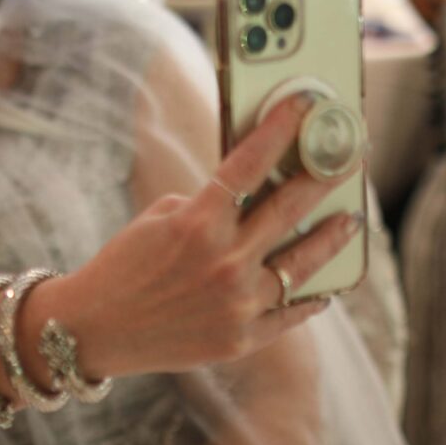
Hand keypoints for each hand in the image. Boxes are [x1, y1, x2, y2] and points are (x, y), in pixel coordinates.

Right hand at [37, 93, 358, 381]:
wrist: (95, 329)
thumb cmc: (124, 265)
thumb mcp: (160, 218)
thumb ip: (209, 206)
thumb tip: (255, 199)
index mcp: (198, 222)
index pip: (250, 164)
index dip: (280, 129)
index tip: (305, 106)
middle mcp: (224, 261)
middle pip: (289, 209)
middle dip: (325, 176)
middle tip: (349, 157)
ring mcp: (237, 303)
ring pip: (302, 264)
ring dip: (332, 238)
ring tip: (351, 220)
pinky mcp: (241, 338)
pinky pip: (290, 314)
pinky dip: (311, 298)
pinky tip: (326, 286)